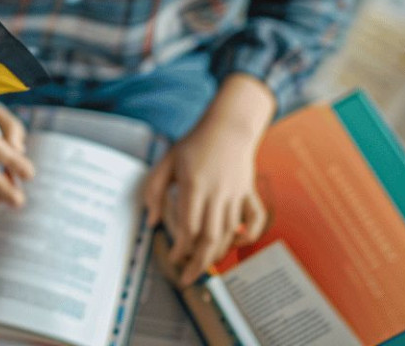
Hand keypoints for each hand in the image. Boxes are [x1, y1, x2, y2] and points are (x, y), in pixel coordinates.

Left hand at [142, 73, 273, 284]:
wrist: (229, 126)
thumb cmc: (195, 144)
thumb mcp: (166, 162)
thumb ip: (153, 190)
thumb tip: (150, 222)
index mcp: (194, 185)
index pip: (188, 227)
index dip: (180, 248)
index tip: (173, 258)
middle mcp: (217, 192)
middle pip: (210, 238)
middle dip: (198, 263)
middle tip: (187, 279)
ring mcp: (236, 194)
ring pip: (229, 233)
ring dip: (217, 255)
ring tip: (203, 268)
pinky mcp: (249, 193)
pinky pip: (254, 220)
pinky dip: (248, 235)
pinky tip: (235, 243)